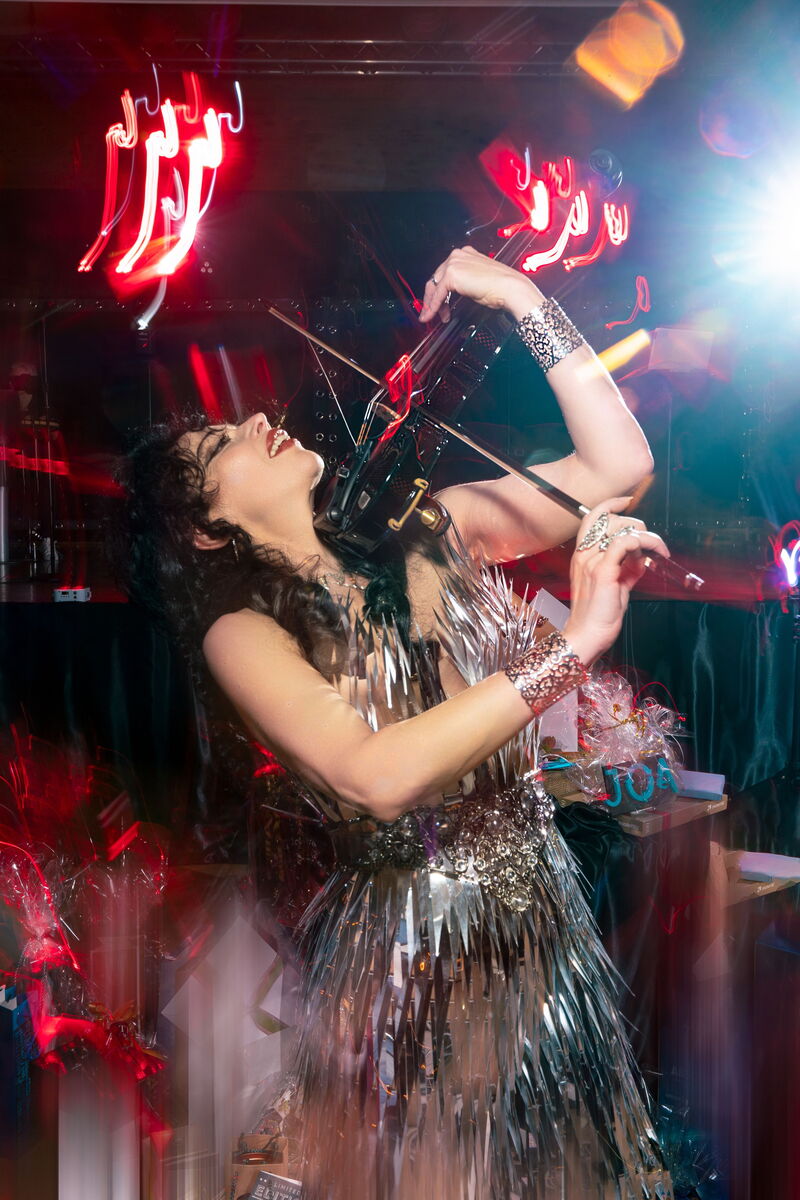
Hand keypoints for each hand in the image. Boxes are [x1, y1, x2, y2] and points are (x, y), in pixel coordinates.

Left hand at [419, 246, 542, 324]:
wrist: (510, 287)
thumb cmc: (501, 286)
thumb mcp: (477, 281)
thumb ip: (464, 282)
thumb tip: (454, 294)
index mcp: (466, 254)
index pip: (445, 272)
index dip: (439, 290)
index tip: (438, 303)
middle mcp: (458, 255)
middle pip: (436, 278)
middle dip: (433, 298)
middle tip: (432, 312)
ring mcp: (454, 263)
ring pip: (434, 286)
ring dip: (432, 304)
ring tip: (432, 316)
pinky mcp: (451, 274)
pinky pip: (437, 294)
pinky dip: (433, 306)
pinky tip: (432, 315)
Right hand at [563, 498, 669, 665]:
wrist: (588, 636)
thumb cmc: (600, 614)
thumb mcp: (616, 584)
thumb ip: (627, 567)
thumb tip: (643, 555)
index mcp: (582, 555)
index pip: (592, 517)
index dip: (611, 504)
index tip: (627, 501)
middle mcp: (583, 555)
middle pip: (609, 518)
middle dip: (636, 524)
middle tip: (651, 543)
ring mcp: (591, 562)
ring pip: (621, 528)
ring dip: (645, 534)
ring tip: (655, 551)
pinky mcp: (604, 572)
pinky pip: (625, 543)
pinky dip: (644, 543)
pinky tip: (654, 554)